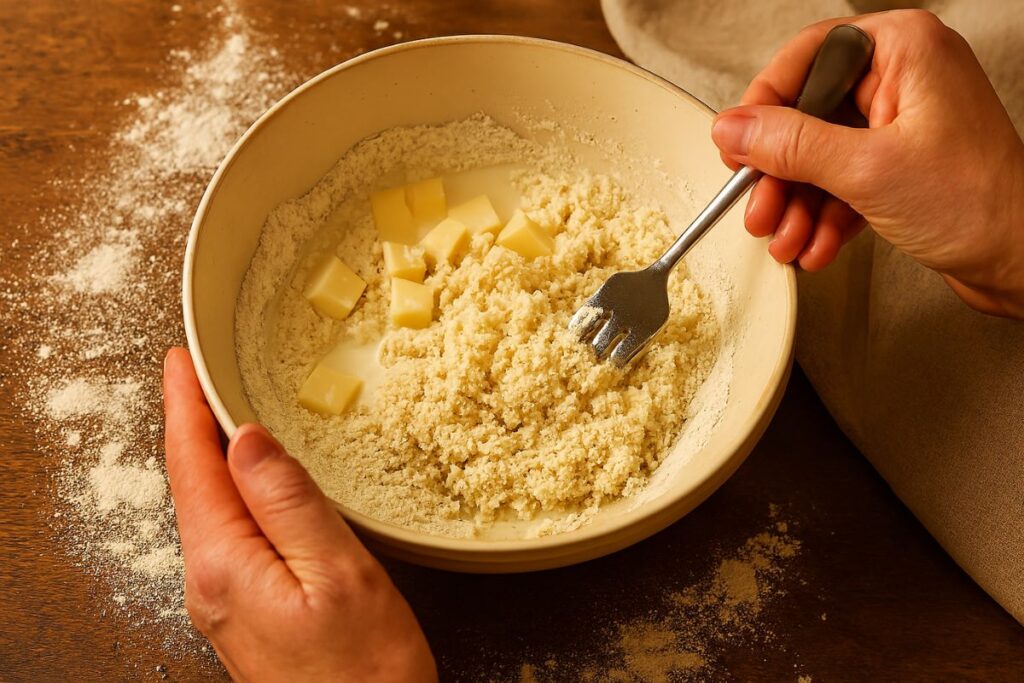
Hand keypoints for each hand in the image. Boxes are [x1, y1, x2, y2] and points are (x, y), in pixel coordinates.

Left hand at [162, 347, 435, 681]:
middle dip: (192, 425)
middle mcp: (211, 585)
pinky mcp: (245, 614)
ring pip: (209, 510)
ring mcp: (224, 603)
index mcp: (226, 565)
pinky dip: (233, 494)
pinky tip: (250, 485)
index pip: (193, 465)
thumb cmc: (365, 673)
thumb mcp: (339, 573)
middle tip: (198, 376)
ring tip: (221, 416)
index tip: (180, 362)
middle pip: (192, 485)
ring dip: (211, 457)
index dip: (185, 407)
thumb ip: (288, 504)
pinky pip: (227, 535)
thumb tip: (248, 442)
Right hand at [711, 9, 1023, 317]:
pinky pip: (842, 183)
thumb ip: (791, 145)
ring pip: (820, 156)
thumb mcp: (867, 169)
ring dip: (797, 206)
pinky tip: (814, 246)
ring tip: (785, 240)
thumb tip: (734, 127)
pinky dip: (823, 217)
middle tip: (758, 208)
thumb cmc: (981, 203)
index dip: (765, 105)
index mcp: (904, 50)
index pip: (807, 58)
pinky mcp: (900, 166)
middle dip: (780, 174)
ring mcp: (901, 125)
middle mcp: (904, 79)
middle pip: (807, 114)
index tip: (739, 145)